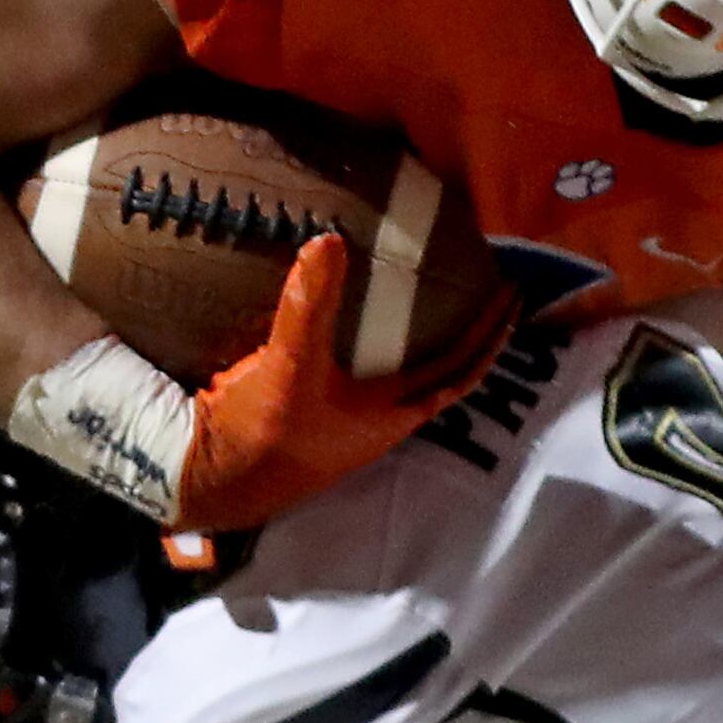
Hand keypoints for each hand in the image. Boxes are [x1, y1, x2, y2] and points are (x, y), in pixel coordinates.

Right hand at [167, 232, 512, 531]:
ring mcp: (352, 422)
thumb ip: (309, 308)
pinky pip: (368, 375)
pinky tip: (365, 325)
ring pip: (407, 376)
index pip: (461, 369)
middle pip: (444, 373)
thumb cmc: (261, 436)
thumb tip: (329, 242)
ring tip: (434, 299)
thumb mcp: (289, 368)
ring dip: (426, 342)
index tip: (511, 295)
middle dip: (468, 334)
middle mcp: (382, 421)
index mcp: (393, 414)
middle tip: (482, 288)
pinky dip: (380, 347)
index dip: (489, 334)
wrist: (211, 481)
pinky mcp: (321, 415)